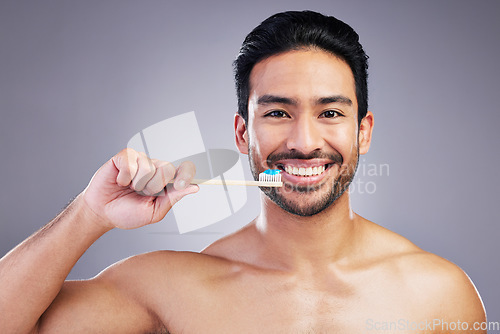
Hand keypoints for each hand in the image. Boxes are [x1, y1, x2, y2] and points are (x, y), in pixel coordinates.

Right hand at [81, 148, 197, 229]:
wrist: (102, 213)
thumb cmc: (127, 213)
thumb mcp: (154, 212)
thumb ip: (173, 198)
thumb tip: (194, 187)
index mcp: (167, 182)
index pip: (185, 170)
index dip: (186, 174)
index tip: (180, 184)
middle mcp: (156, 168)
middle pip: (167, 169)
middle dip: (153, 187)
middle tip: (142, 194)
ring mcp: (141, 160)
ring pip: (148, 167)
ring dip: (137, 183)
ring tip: (129, 188)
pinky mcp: (125, 156)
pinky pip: (130, 162)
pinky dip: (124, 176)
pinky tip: (120, 181)